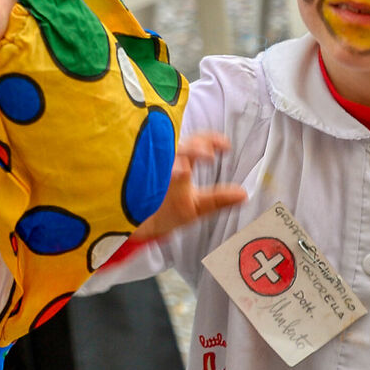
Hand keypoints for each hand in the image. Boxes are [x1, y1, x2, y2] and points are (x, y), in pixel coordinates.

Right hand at [127, 132, 247, 245]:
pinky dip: (144, 179)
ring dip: (169, 163)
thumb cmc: (167, 211)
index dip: (209, 141)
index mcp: (179, 162)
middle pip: (175, 148)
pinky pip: (134, 176)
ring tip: (182, 172)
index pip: (195, 143)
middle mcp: (160, 163)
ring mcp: (142, 172)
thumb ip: (217, 199)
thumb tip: (244, 194)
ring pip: (155, 159)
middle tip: (206, 155)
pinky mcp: (126, 182)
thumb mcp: (195, 207)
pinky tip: (152, 182)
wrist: (136, 229)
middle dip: (191, 149)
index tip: (226, 147)